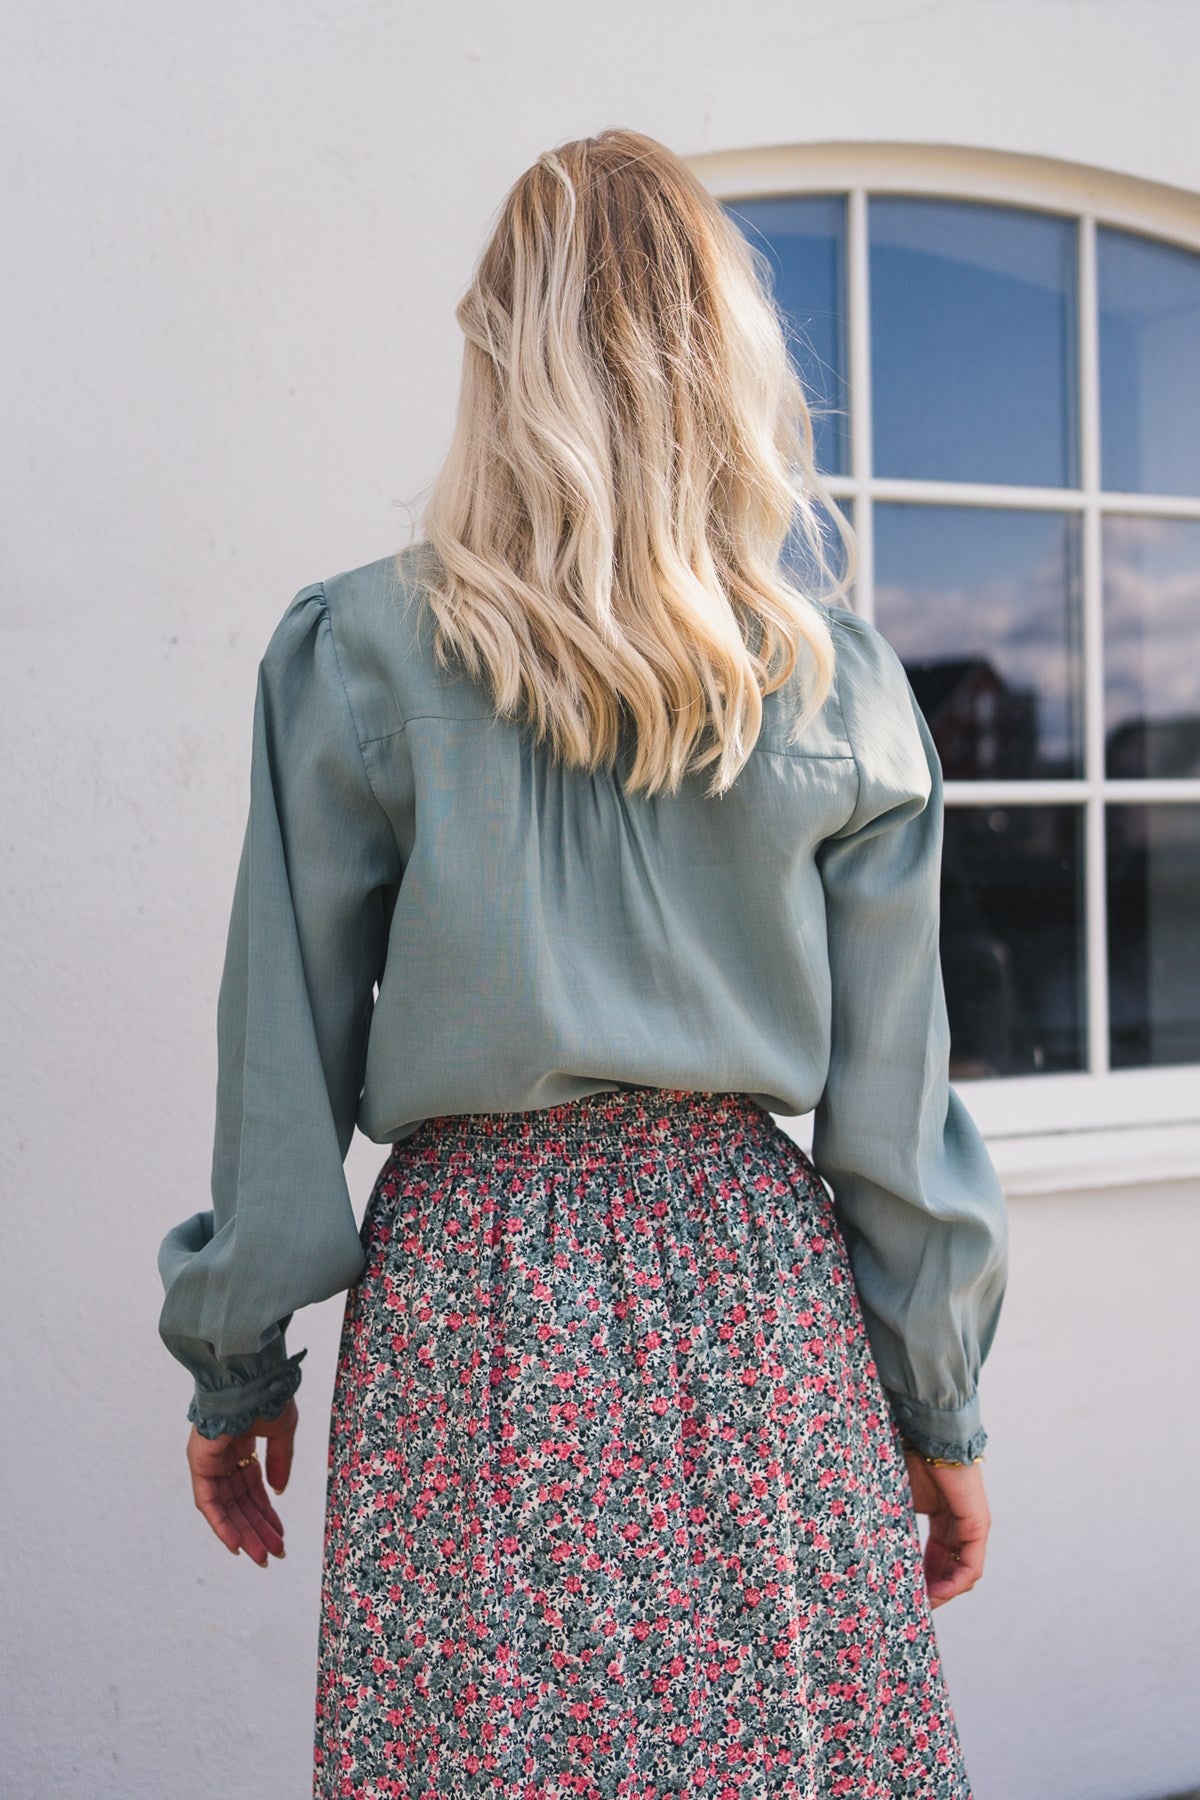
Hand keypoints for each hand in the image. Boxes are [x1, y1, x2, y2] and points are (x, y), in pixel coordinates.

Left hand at [186, 1398, 297, 1565]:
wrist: (250, 1376)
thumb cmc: (267, 1394)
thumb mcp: (282, 1432)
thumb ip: (280, 1462)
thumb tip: (279, 1491)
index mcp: (243, 1443)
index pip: (254, 1487)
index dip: (267, 1512)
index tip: (280, 1534)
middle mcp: (224, 1455)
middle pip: (241, 1501)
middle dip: (258, 1528)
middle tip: (273, 1553)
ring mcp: (210, 1460)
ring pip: (226, 1506)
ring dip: (244, 1532)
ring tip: (262, 1555)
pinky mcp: (200, 1463)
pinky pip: (209, 1501)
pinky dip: (221, 1524)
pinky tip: (237, 1544)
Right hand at [903, 1446, 989, 1609]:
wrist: (924, 1433)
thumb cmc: (907, 1457)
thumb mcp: (897, 1500)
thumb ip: (892, 1522)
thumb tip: (865, 1545)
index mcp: (942, 1518)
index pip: (935, 1559)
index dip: (921, 1579)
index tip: (902, 1594)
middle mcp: (960, 1526)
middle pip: (950, 1570)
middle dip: (931, 1592)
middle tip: (911, 1608)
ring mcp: (971, 1526)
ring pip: (962, 1573)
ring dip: (944, 1592)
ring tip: (922, 1606)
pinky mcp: (978, 1525)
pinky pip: (971, 1566)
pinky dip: (955, 1583)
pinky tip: (937, 1593)